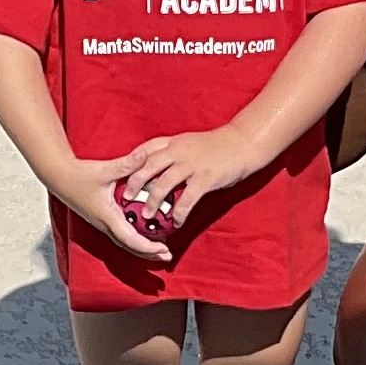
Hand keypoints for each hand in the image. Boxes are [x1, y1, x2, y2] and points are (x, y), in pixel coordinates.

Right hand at [51, 150, 172, 262]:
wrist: (60, 177)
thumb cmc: (80, 175)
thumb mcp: (106, 170)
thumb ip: (127, 164)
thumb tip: (145, 156)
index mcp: (107, 216)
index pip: (130, 239)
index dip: (148, 247)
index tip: (163, 251)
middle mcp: (105, 224)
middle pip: (129, 246)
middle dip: (149, 253)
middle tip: (167, 256)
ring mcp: (102, 223)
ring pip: (125, 242)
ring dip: (142, 248)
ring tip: (160, 250)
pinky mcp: (102, 219)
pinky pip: (120, 234)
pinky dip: (134, 239)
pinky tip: (144, 234)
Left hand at [123, 123, 259, 228]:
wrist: (244, 143)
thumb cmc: (219, 145)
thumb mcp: (191, 142)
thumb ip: (175, 152)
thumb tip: (158, 169)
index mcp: (175, 142)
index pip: (146, 149)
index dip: (132, 162)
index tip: (120, 174)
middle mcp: (180, 151)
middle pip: (149, 166)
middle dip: (135, 183)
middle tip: (126, 198)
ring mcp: (193, 164)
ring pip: (163, 184)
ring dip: (153, 201)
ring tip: (147, 215)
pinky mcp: (206, 178)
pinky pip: (187, 199)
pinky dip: (179, 212)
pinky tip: (176, 223)